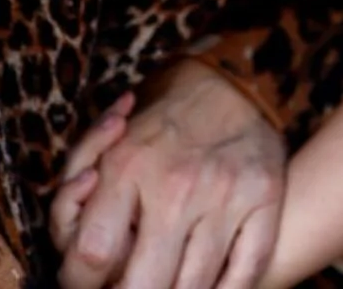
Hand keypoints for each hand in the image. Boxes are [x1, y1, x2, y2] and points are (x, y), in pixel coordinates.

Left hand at [52, 60, 285, 288]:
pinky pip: (244, 276)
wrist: (233, 75)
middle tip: (131, 281)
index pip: (90, 256)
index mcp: (128, 165)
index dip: (81, 281)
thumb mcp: (105, 146)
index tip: (92, 280)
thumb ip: (77, 200)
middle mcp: (177, 184)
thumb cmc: (160, 119)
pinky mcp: (265, 199)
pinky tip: (208, 285)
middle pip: (141, 286)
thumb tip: (79, 258)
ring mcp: (226, 194)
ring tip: (167, 277)